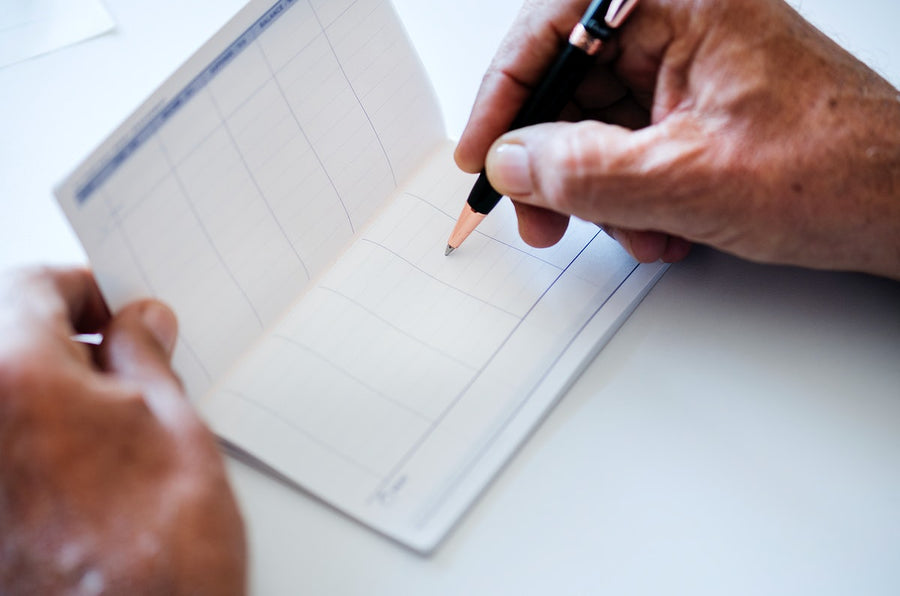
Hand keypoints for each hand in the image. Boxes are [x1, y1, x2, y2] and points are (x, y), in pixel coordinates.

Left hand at [0, 268, 245, 594]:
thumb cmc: (161, 555)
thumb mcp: (177, 429)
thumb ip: (145, 359)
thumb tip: (139, 324)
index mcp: (15, 378)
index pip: (31, 288)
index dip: (82, 291)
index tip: (112, 311)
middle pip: (7, 342)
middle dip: (66, 345)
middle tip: (124, 371)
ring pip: (7, 398)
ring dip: (50, 395)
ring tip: (112, 431)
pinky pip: (5, 445)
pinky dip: (35, 441)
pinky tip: (84, 471)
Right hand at [455, 0, 899, 278]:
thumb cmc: (837, 169)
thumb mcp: (684, 178)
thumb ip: (580, 170)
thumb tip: (511, 160)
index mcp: (679, 0)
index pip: (552, 27)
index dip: (505, 94)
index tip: (481, 150)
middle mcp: (681, 21)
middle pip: (570, 83)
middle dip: (551, 161)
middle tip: (538, 213)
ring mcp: (688, 66)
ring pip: (596, 125)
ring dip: (595, 192)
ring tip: (627, 232)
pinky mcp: (695, 106)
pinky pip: (629, 146)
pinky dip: (627, 196)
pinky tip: (656, 229)